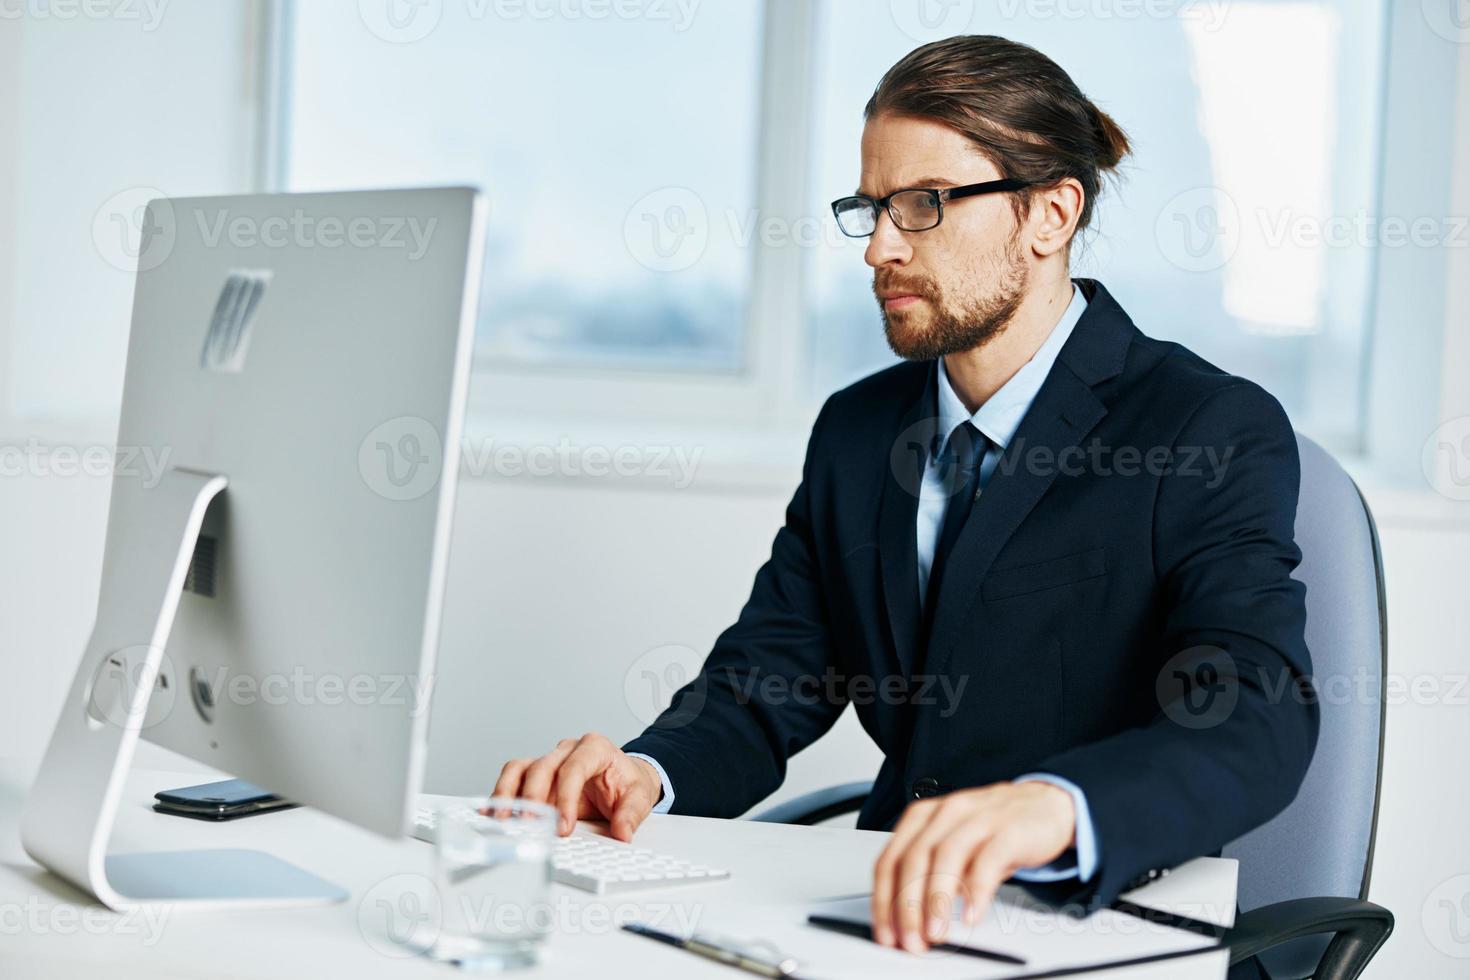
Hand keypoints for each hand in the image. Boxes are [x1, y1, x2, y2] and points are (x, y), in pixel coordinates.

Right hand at [492, 733, 662, 840]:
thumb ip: (631, 814)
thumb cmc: (628, 782)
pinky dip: (503, 795)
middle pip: (542, 767)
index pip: (574, 768)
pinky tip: (494, 812)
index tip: (563, 827)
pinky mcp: (536, 774)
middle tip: (530, 825)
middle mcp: (569, 750)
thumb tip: (622, 833)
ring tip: (502, 818)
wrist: (624, 778)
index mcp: (595, 748)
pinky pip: (514, 779)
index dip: (566, 798)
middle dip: (533, 797)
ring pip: (520, 768)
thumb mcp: (639, 796)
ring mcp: (550, 760)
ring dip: (509, 793)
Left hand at [871, 780, 1075, 952]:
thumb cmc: (993, 828)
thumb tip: (906, 919)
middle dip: (907, 906)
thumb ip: (929, 874)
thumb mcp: (953, 845)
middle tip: (910, 940)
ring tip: (935, 932)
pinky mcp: (1010, 830)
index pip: (890, 859)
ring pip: (946, 856)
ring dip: (936, 900)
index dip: (884, 900)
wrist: (1045, 804)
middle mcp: (946, 813)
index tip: (886, 931)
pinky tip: (972, 915)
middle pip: (914, 859)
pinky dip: (977, 891)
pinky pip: (989, 861)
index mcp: (924, 816)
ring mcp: (978, 818)